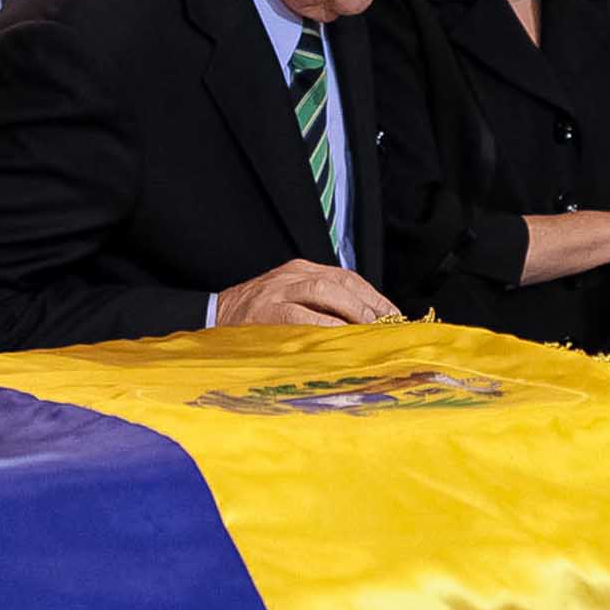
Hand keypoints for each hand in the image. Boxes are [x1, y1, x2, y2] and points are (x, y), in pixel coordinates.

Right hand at [215, 259, 398, 325]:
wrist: (213, 316)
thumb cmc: (257, 317)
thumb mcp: (290, 299)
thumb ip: (321, 306)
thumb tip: (363, 326)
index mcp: (301, 270)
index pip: (348, 277)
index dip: (375, 297)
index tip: (395, 316)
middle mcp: (293, 274)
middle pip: (342, 282)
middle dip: (370, 305)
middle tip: (388, 328)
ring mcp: (279, 290)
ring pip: (325, 291)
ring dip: (353, 312)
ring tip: (370, 332)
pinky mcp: (267, 310)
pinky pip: (302, 315)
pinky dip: (325, 326)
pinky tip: (341, 338)